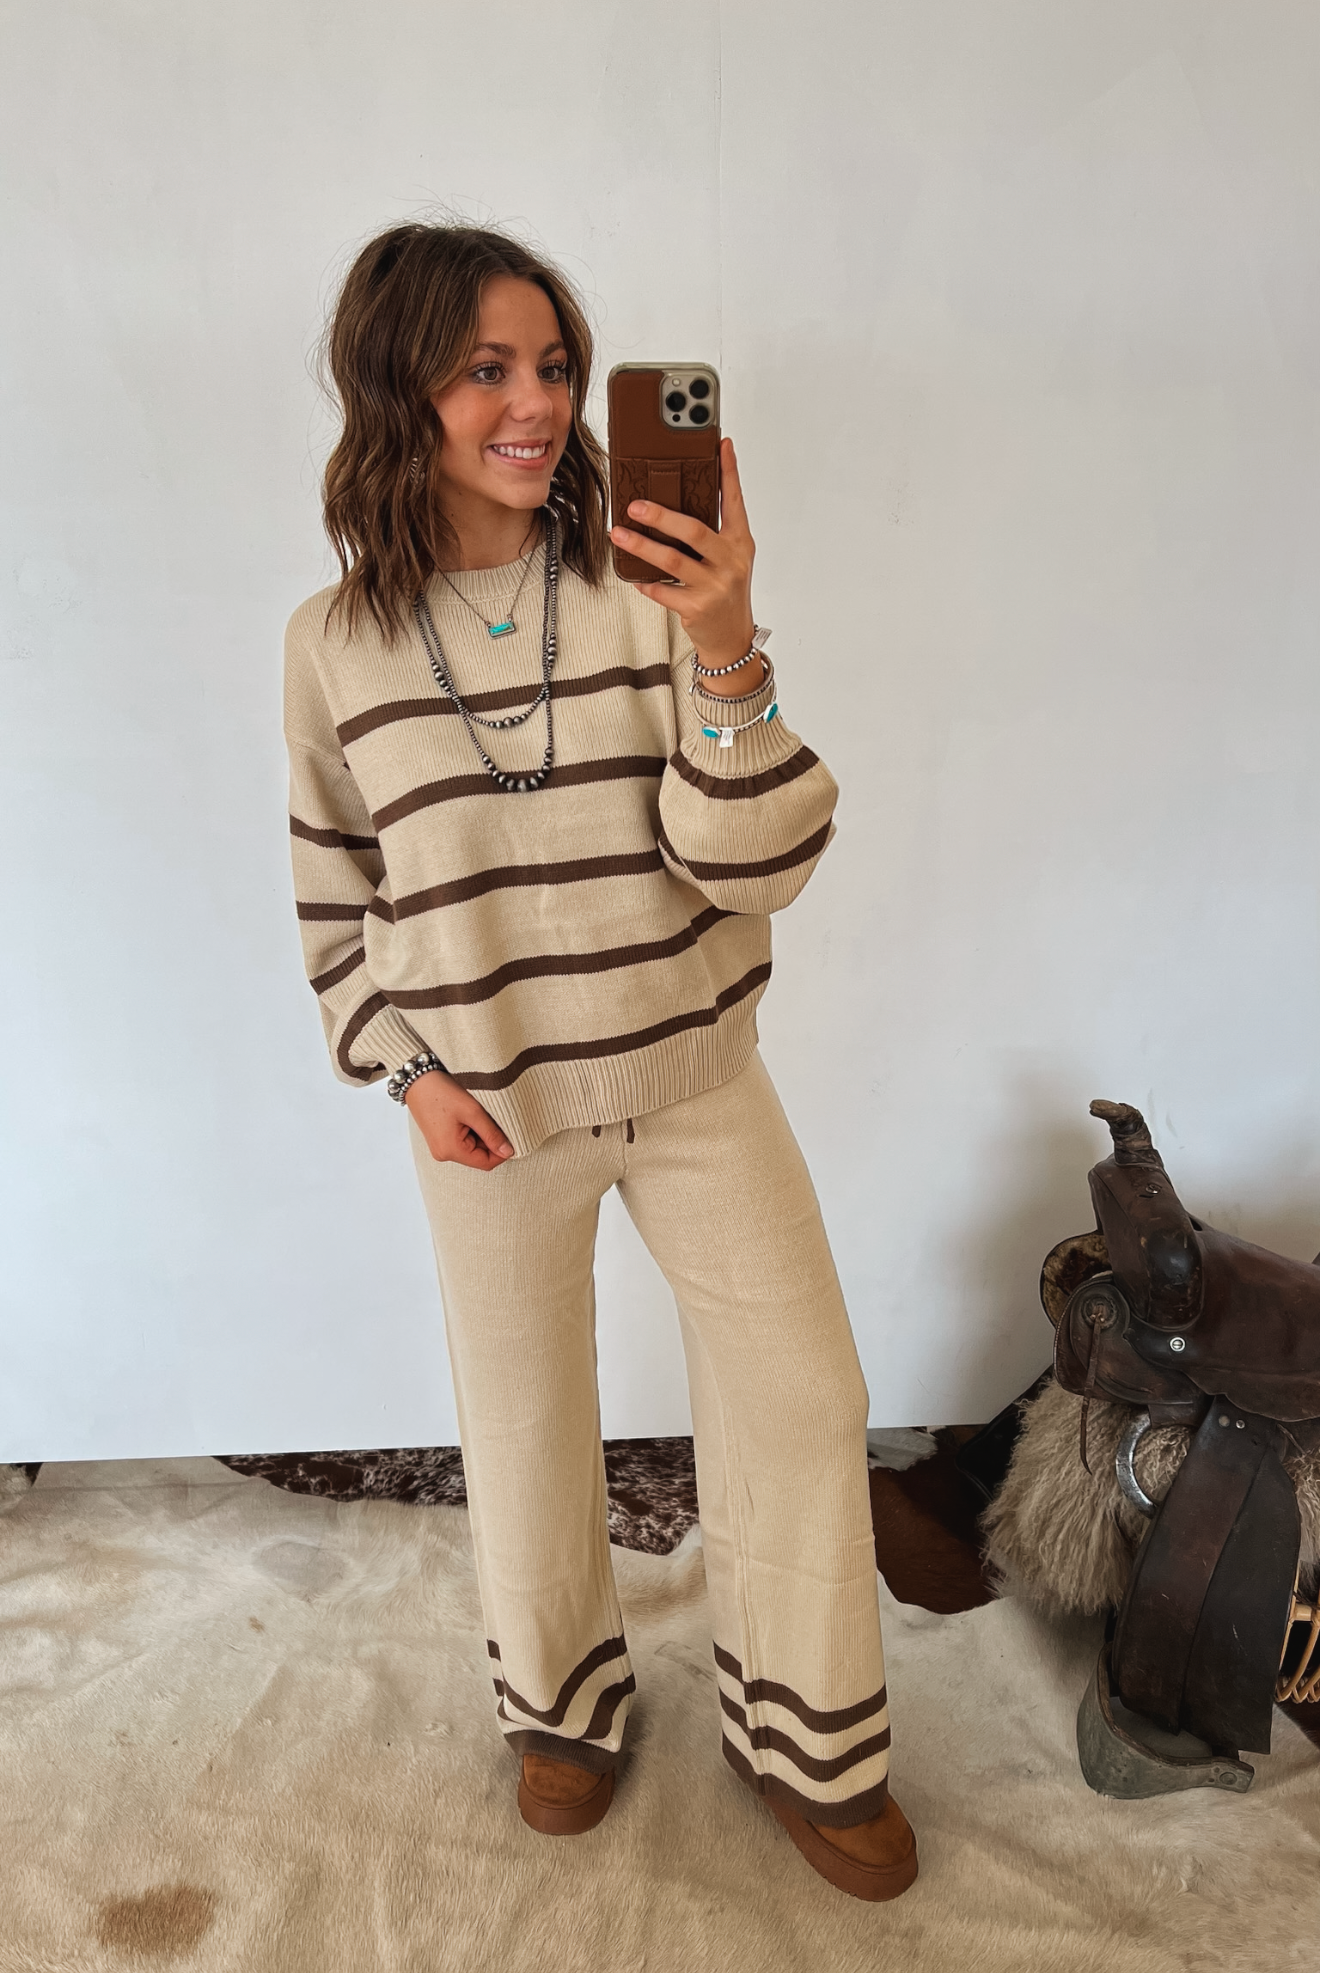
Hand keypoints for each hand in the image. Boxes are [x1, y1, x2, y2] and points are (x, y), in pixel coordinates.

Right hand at [404, 1068, 513, 1170]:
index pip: (486, 1163)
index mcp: (450, 1151)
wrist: (416, 1079)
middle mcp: (443, 1153)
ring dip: (481, 1133)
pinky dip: (471, 1130)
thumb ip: (492, 1134)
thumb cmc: (441, 1092)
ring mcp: (440, 1146)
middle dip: (490, 1139)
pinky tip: (469, 1114)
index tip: (511, 1133)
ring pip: (472, 1148)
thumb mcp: (472, 1111)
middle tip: (493, 1116)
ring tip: (478, 1112)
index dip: (502, 1151)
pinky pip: (462, 1141)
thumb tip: (509, 1152)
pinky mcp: (439, 1138)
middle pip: (479, 1156)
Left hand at [611, 436, 759, 691]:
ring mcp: (714, 586)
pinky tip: (634, 576)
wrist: (731, 638)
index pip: (734, 501)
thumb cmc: (725, 592)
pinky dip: (645, 582)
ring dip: (641, 546)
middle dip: (661, 516)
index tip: (720, 445)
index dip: (729, 472)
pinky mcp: (697, 608)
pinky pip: (663, 590)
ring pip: (672, 560)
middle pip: (693, 531)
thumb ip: (712, 533)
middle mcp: (731, 562)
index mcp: (741, 543)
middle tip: (635, 505)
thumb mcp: (729, 559)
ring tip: (619, 534)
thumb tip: (674, 505)